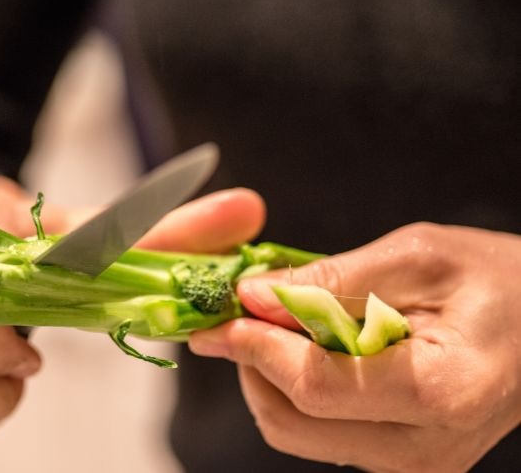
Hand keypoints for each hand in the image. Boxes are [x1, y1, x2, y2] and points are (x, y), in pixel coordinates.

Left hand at [190, 223, 520, 471]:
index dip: (255, 348)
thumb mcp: (417, 256)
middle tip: (241, 312)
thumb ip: (330, 281)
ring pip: (297, 431)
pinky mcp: (400, 455)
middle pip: (292, 421)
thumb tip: (253, 295)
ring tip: (276, 322)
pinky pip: (319, 430)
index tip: (217, 317)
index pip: (314, 386)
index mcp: (440, 393)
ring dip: (268, 376)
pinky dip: (294, 387)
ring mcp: (413, 461)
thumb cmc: (500, 278)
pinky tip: (305, 345)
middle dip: (252, 364)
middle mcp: (424, 448)